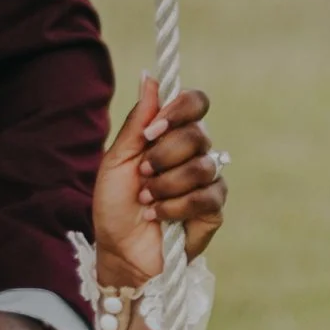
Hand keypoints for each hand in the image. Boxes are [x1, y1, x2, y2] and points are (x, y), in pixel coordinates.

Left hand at [93, 76, 226, 294]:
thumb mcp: (117, 160)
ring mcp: (208, 180)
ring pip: (201, 166)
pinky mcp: (214, 209)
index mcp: (172, 135)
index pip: (195, 103)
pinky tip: (159, 217)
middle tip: (143, 175)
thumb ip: (138, 121)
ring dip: (165, 185)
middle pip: (197, 134)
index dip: (179, 111)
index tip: (152, 131)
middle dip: (162, 157)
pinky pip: (206, 195)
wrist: (118, 251)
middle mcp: (195, 152)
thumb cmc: (115, 207)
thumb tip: (150, 78)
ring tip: (146, 200)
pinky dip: (176, 207)